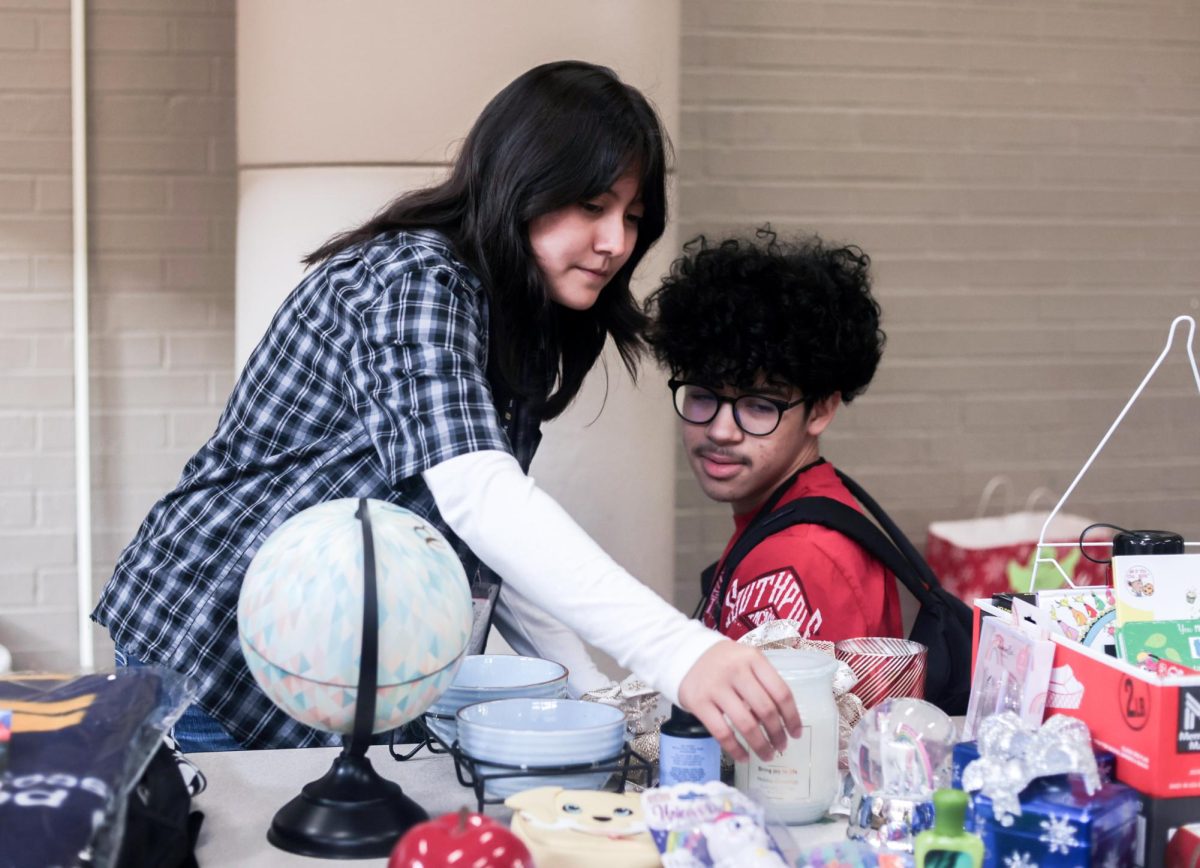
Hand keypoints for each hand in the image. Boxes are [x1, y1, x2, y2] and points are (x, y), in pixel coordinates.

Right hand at [677, 640, 801, 761]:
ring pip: (746, 724)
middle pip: (765, 710)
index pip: (781, 692)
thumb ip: (762, 684)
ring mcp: (716, 687)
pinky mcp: (699, 702)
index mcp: (753, 659)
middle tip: (782, 747)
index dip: (792, 717)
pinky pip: (722, 732)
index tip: (796, 733)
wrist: (684, 655)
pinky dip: (736, 749)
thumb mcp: (746, 662)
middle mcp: (736, 671)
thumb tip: (780, 720)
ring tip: (767, 755)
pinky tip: (744, 757)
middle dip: (778, 734)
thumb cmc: (723, 663)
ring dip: (760, 745)